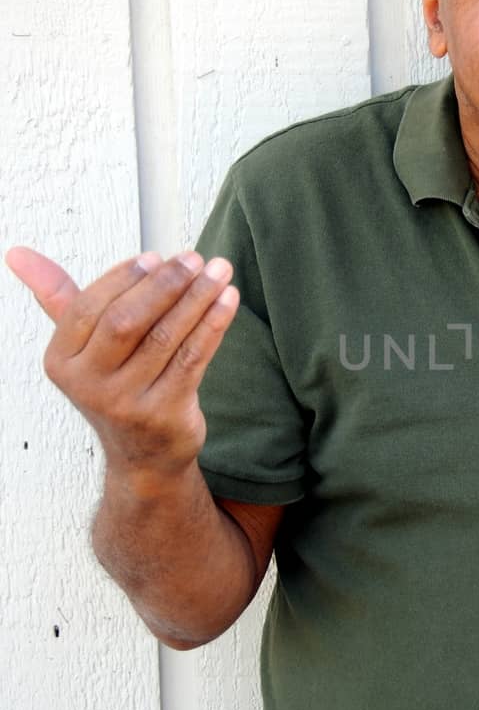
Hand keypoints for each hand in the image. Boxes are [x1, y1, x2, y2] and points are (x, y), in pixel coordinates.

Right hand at [5, 245, 238, 482]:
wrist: (143, 455)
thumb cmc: (114, 386)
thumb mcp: (80, 347)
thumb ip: (56, 297)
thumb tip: (17, 254)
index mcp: (62, 361)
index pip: (88, 308)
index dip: (124, 278)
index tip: (156, 256)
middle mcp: (88, 385)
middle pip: (126, 321)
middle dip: (164, 284)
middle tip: (193, 258)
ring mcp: (127, 402)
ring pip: (165, 336)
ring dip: (197, 298)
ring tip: (218, 270)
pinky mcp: (165, 413)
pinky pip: (193, 358)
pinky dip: (213, 325)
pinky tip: (228, 300)